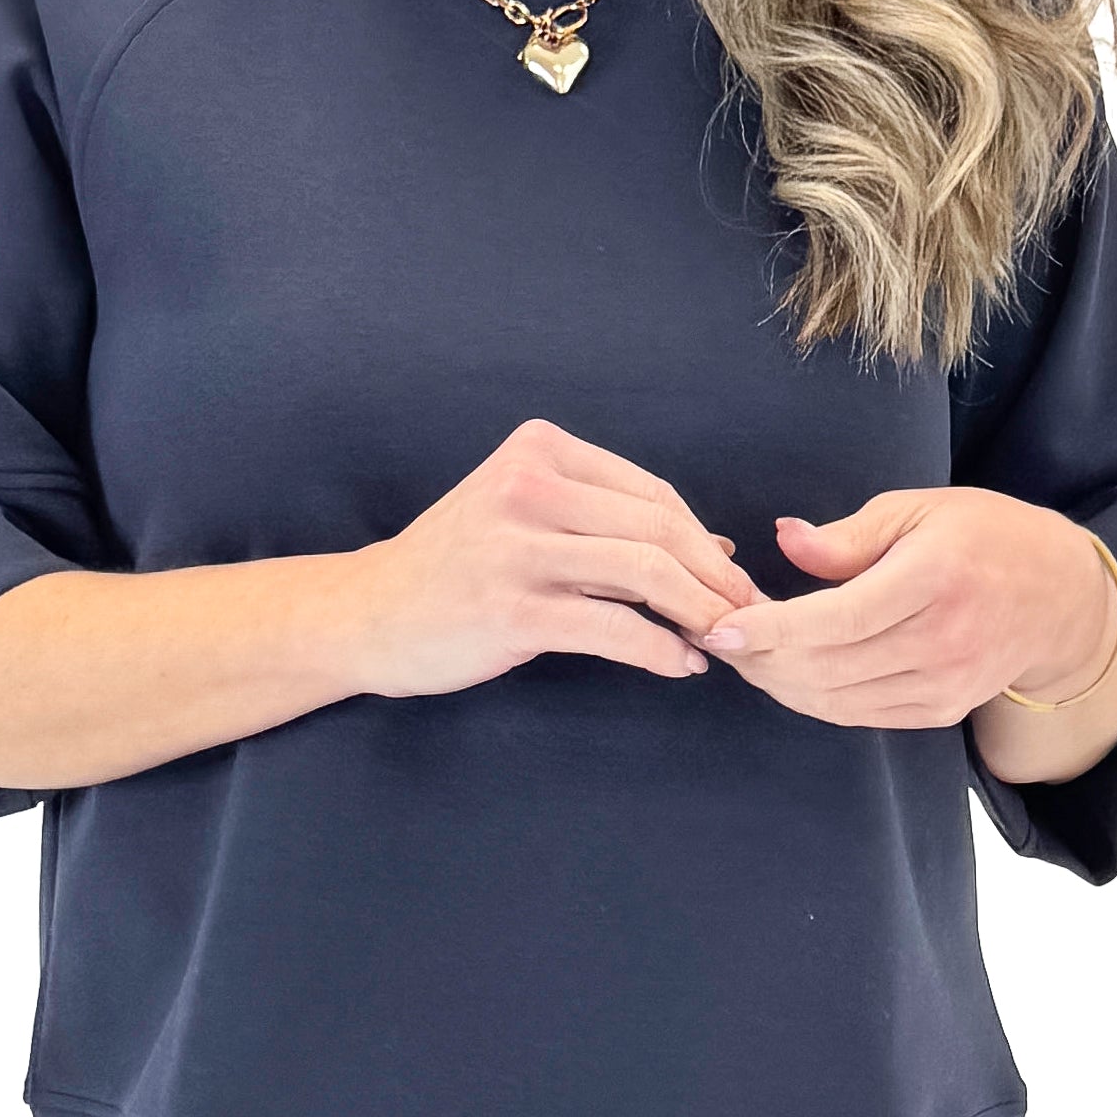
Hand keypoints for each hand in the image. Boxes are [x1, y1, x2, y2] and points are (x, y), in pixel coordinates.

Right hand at [353, 416, 763, 696]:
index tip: (730, 580)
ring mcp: (517, 548)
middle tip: (747, 616)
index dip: (702, 541)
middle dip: (713, 577)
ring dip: (699, 612)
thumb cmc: (458, 567)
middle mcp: (528, 486)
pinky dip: (659, 650)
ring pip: (645, 573)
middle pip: (658, 527)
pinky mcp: (512, 610)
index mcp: (538, 450)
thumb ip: (610, 523)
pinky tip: (679, 665)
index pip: (651, 492)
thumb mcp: (527, 518)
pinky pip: (613, 628)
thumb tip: (714, 547)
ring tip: (723, 640)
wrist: (369, 613)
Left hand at [693, 486, 1116, 728]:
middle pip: (828, 667)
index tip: (722, 626)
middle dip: (761, 658)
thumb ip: (847, 536)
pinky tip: (786, 672)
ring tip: (744, 653)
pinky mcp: (942, 711)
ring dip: (779, 682)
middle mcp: (941, 641)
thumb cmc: (986, 536)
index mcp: (934, 580)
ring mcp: (944, 685)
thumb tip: (783, 540)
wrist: (1062, 596)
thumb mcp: (920, 509)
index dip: (772, 630)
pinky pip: (860, 714)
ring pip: (837, 700)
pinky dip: (814, 698)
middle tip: (717, 635)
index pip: (837, 619)